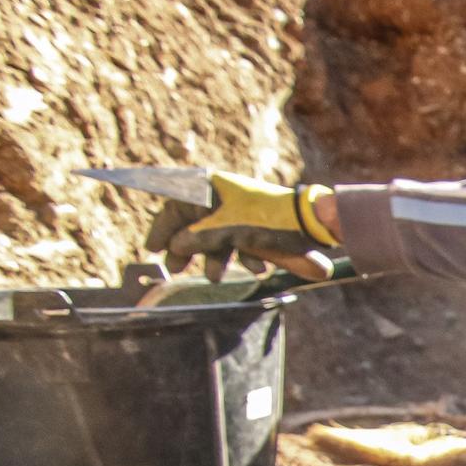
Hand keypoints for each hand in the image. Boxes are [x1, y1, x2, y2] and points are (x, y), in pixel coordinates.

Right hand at [143, 171, 337, 282]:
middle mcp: (224, 197)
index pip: (177, 206)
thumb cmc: (267, 221)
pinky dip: (247, 256)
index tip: (153, 249)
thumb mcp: (228, 231)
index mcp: (212, 188)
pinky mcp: (259, 226)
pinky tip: (259, 269)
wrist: (312, 222)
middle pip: (196, 224)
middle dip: (188, 249)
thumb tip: (176, 245)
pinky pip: (244, 242)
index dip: (163, 228)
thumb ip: (199, 238)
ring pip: (220, 237)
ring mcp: (242, 212)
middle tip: (176, 269)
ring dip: (217, 258)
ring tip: (214, 277)